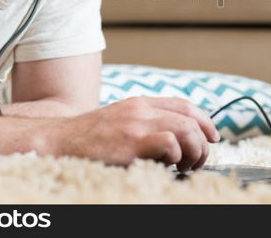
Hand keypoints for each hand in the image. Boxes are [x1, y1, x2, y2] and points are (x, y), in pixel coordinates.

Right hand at [47, 97, 220, 171]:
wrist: (57, 141)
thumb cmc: (88, 138)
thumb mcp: (119, 120)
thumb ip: (144, 123)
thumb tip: (175, 139)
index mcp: (140, 103)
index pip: (184, 105)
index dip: (205, 121)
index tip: (212, 137)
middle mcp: (141, 109)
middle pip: (190, 118)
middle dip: (203, 143)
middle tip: (197, 162)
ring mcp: (136, 124)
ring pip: (186, 130)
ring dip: (194, 152)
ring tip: (185, 167)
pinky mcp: (131, 142)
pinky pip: (169, 144)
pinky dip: (176, 156)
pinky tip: (167, 166)